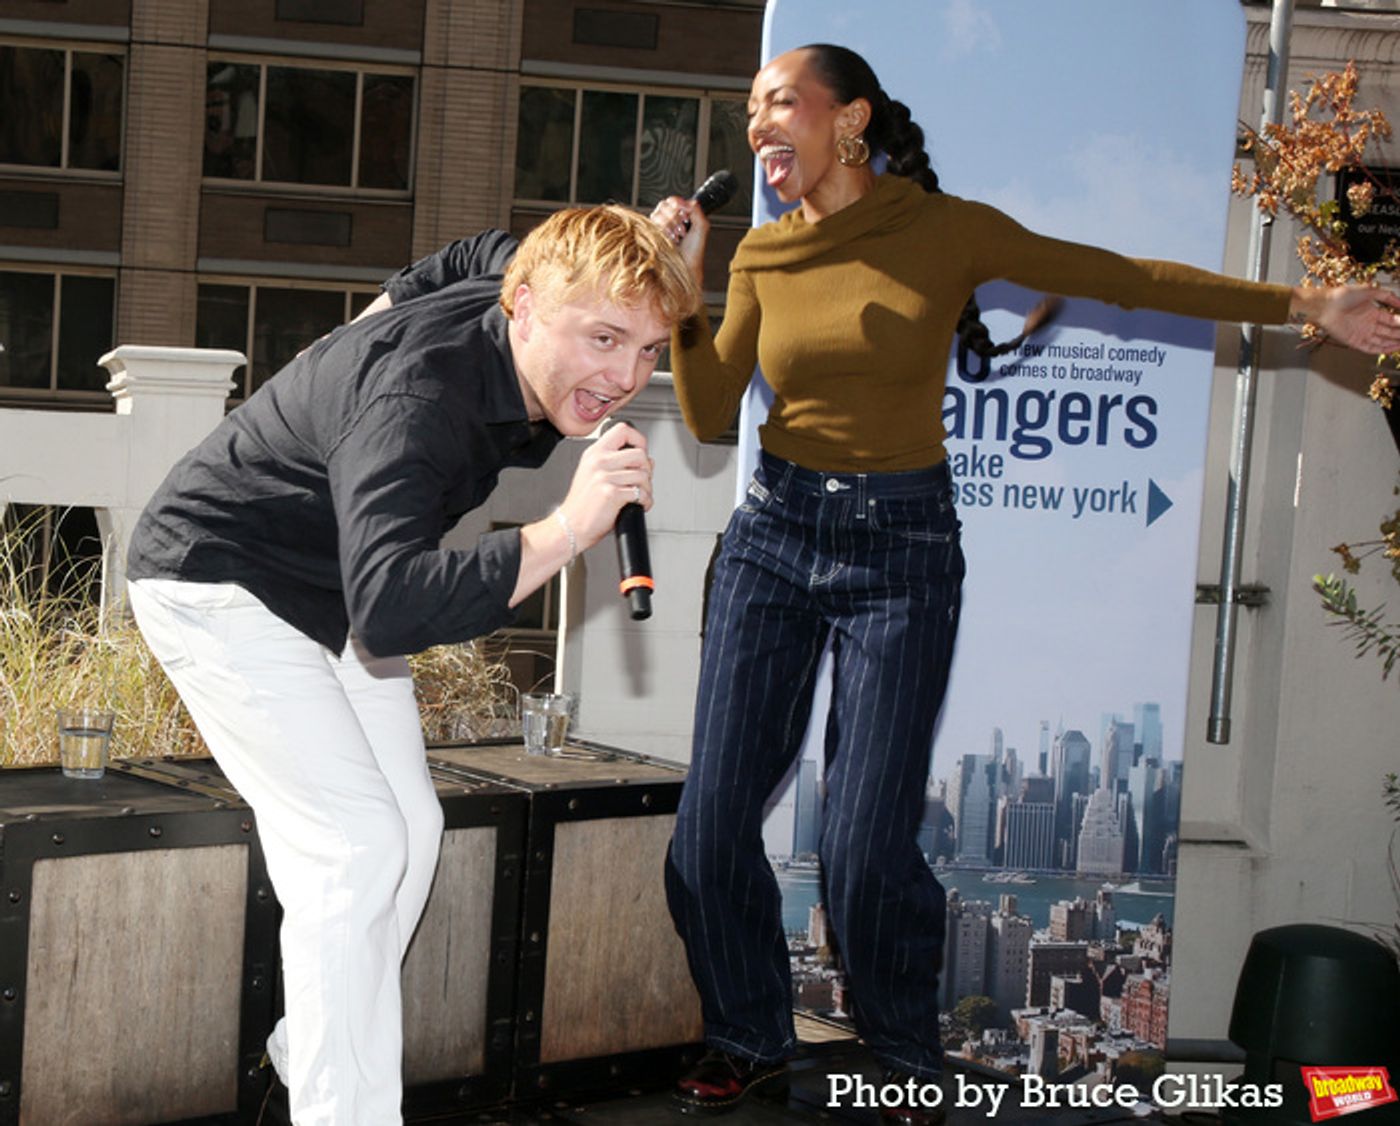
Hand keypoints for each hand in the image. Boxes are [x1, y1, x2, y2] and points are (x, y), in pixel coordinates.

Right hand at [556, 421, 654, 551]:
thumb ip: (618, 463)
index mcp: (594, 453)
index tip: (641, 452)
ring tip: (639, 496)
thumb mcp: (593, 475)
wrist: (570, 526)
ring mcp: (604, 477)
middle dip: (647, 470)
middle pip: (639, 453)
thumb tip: (647, 460)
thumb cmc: (582, 505)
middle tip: (642, 481)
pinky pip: (640, 493)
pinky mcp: (611, 494)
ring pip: (643, 475)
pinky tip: (638, 505)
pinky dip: (645, 502)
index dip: (639, 440)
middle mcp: (599, 462)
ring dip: (647, 489)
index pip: (623, 430)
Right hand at [649, 195, 707, 285]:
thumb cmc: (694, 251)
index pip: (673, 200)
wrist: (686, 267)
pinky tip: (671, 240)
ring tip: (677, 237)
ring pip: (658, 214)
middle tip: (683, 230)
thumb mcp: (702, 227)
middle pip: (664, 205)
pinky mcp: (652, 235)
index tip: (685, 214)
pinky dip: (664, 231)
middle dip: (675, 217)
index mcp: (680, 216)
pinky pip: (653, 224)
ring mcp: (659, 227)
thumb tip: (687, 201)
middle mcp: (668, 220)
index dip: (678, 204)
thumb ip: (697, 210)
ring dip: (670, 226)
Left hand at [1293, 284, 1399, 354]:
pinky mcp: (1354, 341)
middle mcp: (1368, 324)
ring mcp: (1362, 333)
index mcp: (1372, 312)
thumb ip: (1388, 297)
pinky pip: (1370, 348)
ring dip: (1394, 343)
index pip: (1392, 320)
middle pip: (1389, 332)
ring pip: (1382, 341)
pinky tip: (1392, 349)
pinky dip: (1382, 349)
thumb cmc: (1343, 295)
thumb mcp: (1370, 291)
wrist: (1325, 305)